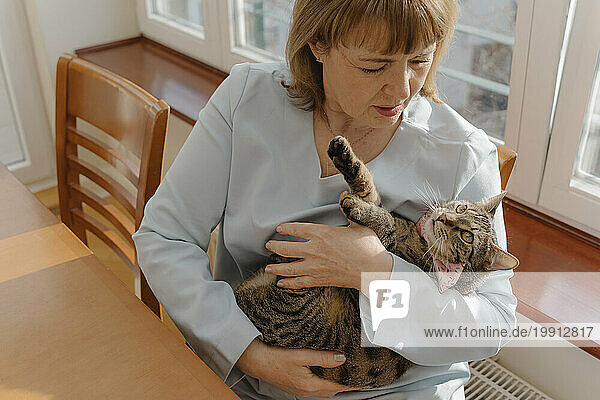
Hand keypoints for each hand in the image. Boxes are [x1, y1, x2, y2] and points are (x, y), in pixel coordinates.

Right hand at [237, 338, 361, 397]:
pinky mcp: (294, 385)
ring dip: (333, 384)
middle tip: (355, 377)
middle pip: (331, 391)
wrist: (256, 361)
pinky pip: (314, 387)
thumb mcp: (301, 355)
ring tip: (343, 374)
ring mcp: (299, 389)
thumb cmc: (275, 358)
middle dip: (344, 385)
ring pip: (322, 390)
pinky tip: (322, 373)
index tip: (363, 382)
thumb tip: (341, 358)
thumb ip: (322, 357)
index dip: (351, 384)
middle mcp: (306, 391)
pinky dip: (323, 383)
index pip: (337, 387)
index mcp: (310, 385)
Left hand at [264, 220, 392, 290]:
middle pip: (287, 248)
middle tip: (269, 245)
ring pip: (290, 267)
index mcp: (322, 234)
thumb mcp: (358, 224)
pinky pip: (300, 282)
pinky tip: (281, 283)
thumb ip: (347, 210)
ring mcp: (315, 266)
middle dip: (275, 246)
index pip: (297, 229)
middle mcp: (315, 250)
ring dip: (277, 267)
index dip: (286, 228)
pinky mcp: (320, 279)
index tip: (279, 228)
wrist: (373, 270)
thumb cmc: (368, 247)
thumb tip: (344, 195)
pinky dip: (289, 283)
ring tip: (268, 267)